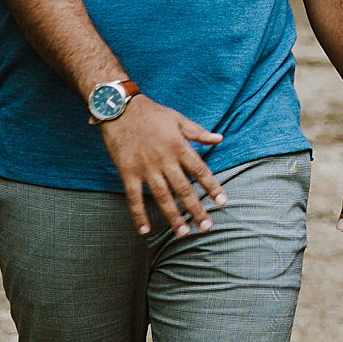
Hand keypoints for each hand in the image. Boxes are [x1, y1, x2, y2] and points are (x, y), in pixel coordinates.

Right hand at [99, 96, 225, 237]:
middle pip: (184, 189)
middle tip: (207, 227)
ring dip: (174, 217)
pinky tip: (145, 231)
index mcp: (179, 147)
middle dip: (196, 209)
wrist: (119, 108)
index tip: (223, 202)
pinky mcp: (127, 172)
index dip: (212, 187)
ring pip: (162, 197)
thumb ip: (199, 133)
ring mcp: (145, 168)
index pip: (200, 171)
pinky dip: (139, 215)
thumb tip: (220, 138)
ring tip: (184, 233)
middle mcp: (164, 160)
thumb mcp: (178, 119)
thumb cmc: (151, 113)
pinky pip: (134, 198)